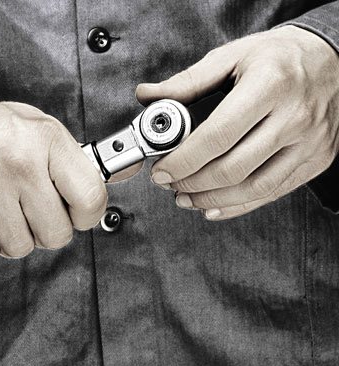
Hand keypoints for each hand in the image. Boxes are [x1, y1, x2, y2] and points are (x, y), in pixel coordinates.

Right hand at [0, 101, 106, 263]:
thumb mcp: (45, 131)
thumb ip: (81, 160)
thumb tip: (128, 170)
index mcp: (48, 143)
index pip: (90, 197)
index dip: (89, 215)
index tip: (81, 214)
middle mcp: (20, 166)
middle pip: (57, 233)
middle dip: (51, 230)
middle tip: (40, 213)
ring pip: (22, 247)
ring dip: (19, 237)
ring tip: (10, 212)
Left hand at [136, 26, 338, 219]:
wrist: (331, 61)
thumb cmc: (278, 58)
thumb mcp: (232, 57)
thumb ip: (188, 81)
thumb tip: (148, 96)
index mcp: (270, 85)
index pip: (218, 135)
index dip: (183, 160)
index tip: (162, 170)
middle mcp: (294, 117)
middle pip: (233, 168)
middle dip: (192, 183)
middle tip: (170, 183)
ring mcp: (309, 143)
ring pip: (253, 188)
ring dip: (212, 200)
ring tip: (186, 198)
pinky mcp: (315, 161)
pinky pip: (272, 193)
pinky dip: (238, 206)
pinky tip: (214, 206)